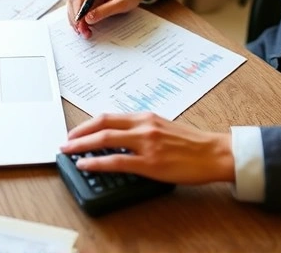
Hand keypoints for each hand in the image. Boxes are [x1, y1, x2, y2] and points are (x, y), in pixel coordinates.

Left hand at [60, 112, 234, 184]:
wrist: (214, 153)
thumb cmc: (192, 142)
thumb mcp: (163, 127)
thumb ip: (142, 129)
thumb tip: (121, 136)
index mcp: (145, 117)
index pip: (109, 117)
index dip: (88, 124)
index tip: (76, 131)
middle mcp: (143, 126)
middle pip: (102, 124)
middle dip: (79, 133)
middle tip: (66, 141)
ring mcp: (146, 143)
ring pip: (105, 139)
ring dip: (82, 145)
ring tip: (69, 151)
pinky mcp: (150, 163)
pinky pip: (117, 161)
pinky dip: (97, 162)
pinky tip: (86, 163)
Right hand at [66, 0, 155, 38]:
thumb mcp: (121, 3)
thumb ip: (105, 10)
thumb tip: (88, 19)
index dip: (77, 13)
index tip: (80, 26)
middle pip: (73, 3)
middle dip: (76, 20)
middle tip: (82, 33)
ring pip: (73, 8)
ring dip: (76, 21)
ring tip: (84, 33)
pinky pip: (79, 10)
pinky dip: (80, 20)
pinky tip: (84, 28)